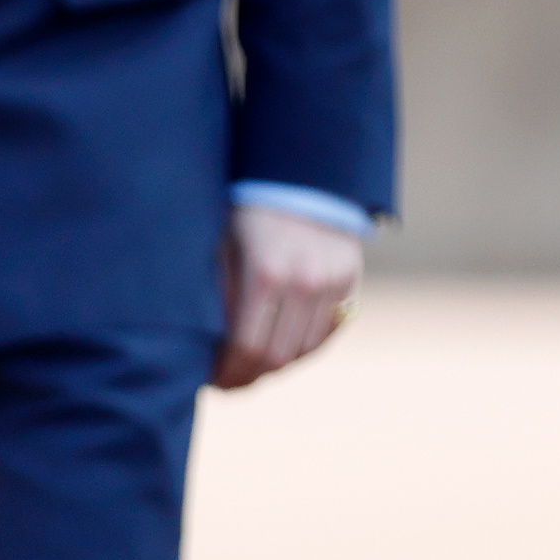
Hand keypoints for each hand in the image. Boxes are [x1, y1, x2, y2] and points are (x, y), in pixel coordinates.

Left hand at [212, 204, 365, 391]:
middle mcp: (303, 281)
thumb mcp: (220, 248)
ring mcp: (332, 282)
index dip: (228, 372)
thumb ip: (219, 297)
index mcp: (263, 272)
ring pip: (305, 351)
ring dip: (276, 367)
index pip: (247, 347)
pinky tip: (281, 350)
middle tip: (229, 382)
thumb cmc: (245, 214)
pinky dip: (304, 349)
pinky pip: (328, 332)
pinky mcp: (350, 280)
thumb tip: (209, 349)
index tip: (212, 380)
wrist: (298, 178)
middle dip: (249, 377)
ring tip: (252, 368)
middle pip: (277, 357)